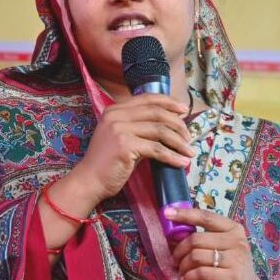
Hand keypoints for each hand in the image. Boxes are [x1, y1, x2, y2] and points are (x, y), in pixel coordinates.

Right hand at [74, 93, 193, 203]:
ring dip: (179, 142)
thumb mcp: (122, 137)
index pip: (147, 99)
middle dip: (178, 123)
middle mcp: (116, 115)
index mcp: (115, 110)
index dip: (168, 102)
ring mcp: (119, 129)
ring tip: (189, 151)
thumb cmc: (108, 162)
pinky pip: (157, 149)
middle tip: (189, 136)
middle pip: (156, 113)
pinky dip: (172, 157)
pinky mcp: (125, 145)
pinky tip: (182, 162)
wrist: (90, 180)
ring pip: (160, 130)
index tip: (184, 109)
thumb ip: (140, 128)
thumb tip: (171, 124)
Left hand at [168, 207, 264, 279]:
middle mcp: (238, 242)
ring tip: (182, 272)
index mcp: (234, 229)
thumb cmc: (230, 269)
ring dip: (183, 266)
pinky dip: (189, 277)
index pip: (205, 217)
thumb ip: (204, 239)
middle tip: (175, 259)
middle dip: (180, 250)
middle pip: (196, 239)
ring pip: (196, 256)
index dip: (184, 214)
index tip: (167, 213)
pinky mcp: (232, 278)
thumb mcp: (221, 249)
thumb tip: (174, 232)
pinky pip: (201, 273)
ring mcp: (237, 260)